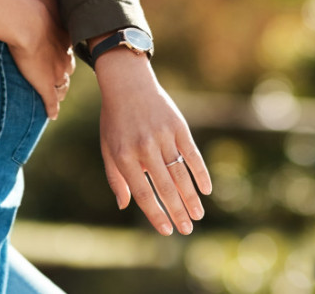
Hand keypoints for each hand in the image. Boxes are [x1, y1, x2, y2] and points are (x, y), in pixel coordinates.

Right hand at [0, 0, 73, 119]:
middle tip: (62, 72)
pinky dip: (52, 108)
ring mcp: (56, 73)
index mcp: (66, 38)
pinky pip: (51, 101)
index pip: (69, 48)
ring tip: (57, 93)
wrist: (27, 21)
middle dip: (65, 70)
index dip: (66, 50)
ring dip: (60, 90)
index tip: (64, 49)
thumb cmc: (37, 5)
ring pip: (62, 86)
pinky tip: (52, 114)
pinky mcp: (44, 85)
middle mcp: (65, 57)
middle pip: (68, 68)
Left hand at [95, 49, 211, 235]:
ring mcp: (163, 136)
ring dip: (191, 197)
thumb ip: (116, 178)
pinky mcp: (178, 126)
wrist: (128, 83)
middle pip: (165, 187)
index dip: (156, 214)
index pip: (143, 193)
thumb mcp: (108, 148)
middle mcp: (145, 147)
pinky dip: (200, 173)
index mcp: (124, 156)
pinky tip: (206, 190)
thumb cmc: (115, 120)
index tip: (167, 230)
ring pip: (180, 174)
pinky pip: (192, 154)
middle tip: (187, 230)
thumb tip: (125, 205)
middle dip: (177, 212)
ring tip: (197, 216)